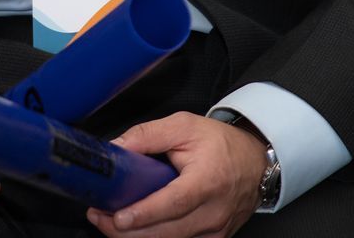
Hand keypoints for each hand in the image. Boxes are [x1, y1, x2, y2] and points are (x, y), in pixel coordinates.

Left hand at [85, 113, 263, 237]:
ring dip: (137, 237)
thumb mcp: (184, 126)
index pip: (174, 203)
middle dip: (129, 231)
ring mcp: (215, 230)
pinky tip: (135, 231)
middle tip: (99, 218)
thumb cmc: (221, 144)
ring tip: (109, 223)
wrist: (254, 163)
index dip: (145, 213)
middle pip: (168, 232)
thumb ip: (147, 135)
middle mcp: (214, 211)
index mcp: (208, 180)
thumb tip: (117, 148)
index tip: (118, 217)